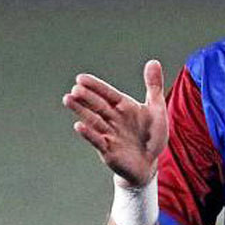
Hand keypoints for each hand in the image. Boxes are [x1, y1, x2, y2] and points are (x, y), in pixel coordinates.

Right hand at [63, 60, 167, 186]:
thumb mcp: (156, 109)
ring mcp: (109, 134)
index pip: (107, 94)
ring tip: (68, 99)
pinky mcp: (108, 151)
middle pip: (98, 105)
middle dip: (87, 97)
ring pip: (93, 120)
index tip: (81, 78)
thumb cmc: (151, 136)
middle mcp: (113, 119)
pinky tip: (79, 126)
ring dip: (81, 111)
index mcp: (124, 107)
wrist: (149, 163)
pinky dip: (89, 134)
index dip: (96, 86)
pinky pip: (98, 141)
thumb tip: (153, 61)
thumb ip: (153, 86)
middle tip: (75, 89)